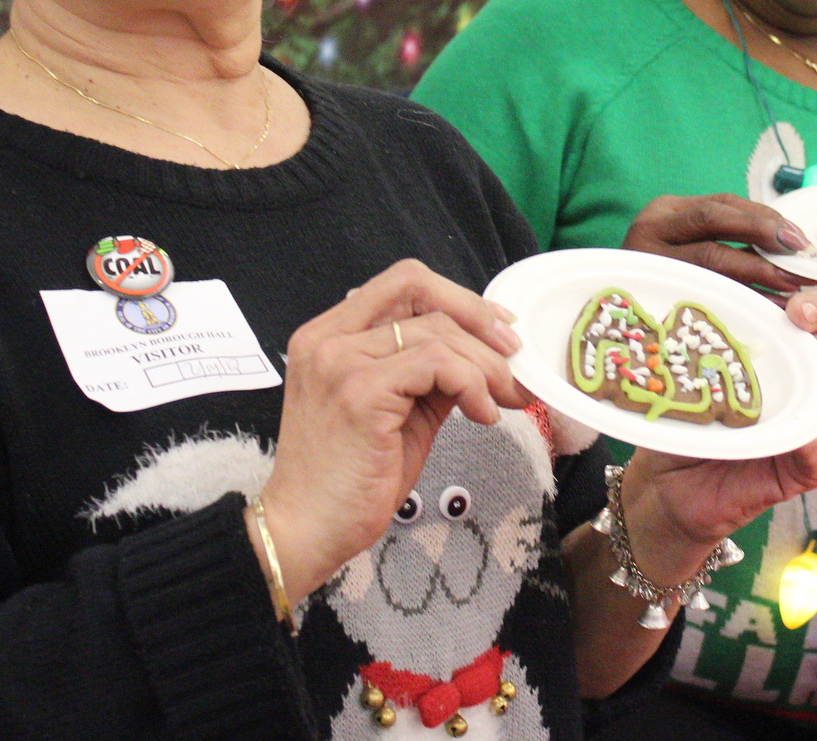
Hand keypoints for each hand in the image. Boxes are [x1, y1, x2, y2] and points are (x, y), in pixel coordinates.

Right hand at [259, 259, 526, 596]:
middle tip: (512, 359)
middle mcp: (327, 338)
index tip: (496, 329)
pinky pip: (437, 364)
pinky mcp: (360, 392)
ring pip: (436, 329)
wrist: (304, 533)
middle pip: (417, 286)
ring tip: (501, 400)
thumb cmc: (349, 481)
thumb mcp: (397, 412)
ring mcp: (340, 361)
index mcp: (328, 335)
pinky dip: (472, 384)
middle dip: (477, 317)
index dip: (457, 298)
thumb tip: (485, 356)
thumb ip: (428, 374)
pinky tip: (481, 415)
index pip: (401, 283)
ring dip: (484, 364)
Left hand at [620, 289, 816, 583]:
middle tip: (801, 327)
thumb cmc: (682, 425)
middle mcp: (804, 387)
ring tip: (802, 378)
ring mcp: (810, 428)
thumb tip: (677, 318)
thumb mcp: (685, 381)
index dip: (814, 306)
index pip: (815, 321)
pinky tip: (798, 433)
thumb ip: (696, 351)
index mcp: (781, 358)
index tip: (793, 305)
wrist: (670, 489)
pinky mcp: (807, 469)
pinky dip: (813, 438)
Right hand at [623, 193, 816, 293]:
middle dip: (764, 244)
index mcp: (662, 212)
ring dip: (759, 275)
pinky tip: (768, 310)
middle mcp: (649, 231)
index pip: (720, 206)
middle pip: (714, 226)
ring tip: (793, 290)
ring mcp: (648, 263)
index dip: (763, 220)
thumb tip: (788, 243)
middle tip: (800, 267)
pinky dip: (742, 299)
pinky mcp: (652, 294)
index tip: (798, 240)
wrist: (612, 303)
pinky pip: (705, 293)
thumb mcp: (682, 241)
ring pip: (710, 261)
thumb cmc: (661, 274)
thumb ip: (722, 233)